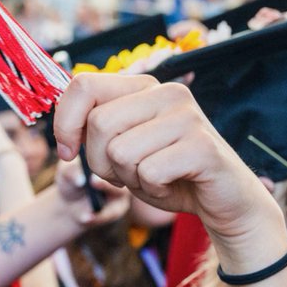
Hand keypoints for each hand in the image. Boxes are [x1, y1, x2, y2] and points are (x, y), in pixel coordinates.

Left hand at [53, 73, 286, 271]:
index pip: (83, 85)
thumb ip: (95, 130)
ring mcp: (187, 116)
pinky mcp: (202, 146)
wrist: (222, 201)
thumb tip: (64, 133)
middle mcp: (166, 92)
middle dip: (101, 161)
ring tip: (155, 176)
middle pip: (99, 124)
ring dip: (129, 177)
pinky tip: (173, 183)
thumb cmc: (166, 173)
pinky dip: (152, 188)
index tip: (69, 152)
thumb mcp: (121, 148)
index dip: (65, 123)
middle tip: (128, 172)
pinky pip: (149, 171)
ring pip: (120, 151)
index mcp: (143, 87)